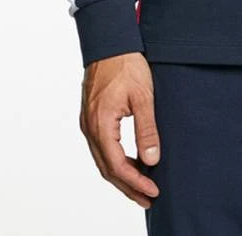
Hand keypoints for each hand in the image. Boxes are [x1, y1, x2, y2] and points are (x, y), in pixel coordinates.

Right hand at [79, 52, 161, 207]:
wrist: (110, 43)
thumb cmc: (127, 65)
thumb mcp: (144, 97)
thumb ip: (147, 130)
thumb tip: (152, 160)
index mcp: (101, 124)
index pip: (117, 165)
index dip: (135, 182)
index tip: (153, 191)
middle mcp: (90, 127)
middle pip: (107, 168)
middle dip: (128, 186)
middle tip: (147, 199)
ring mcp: (88, 122)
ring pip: (103, 159)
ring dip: (121, 174)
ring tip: (141, 185)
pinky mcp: (91, 117)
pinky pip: (101, 147)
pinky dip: (115, 159)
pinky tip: (131, 160)